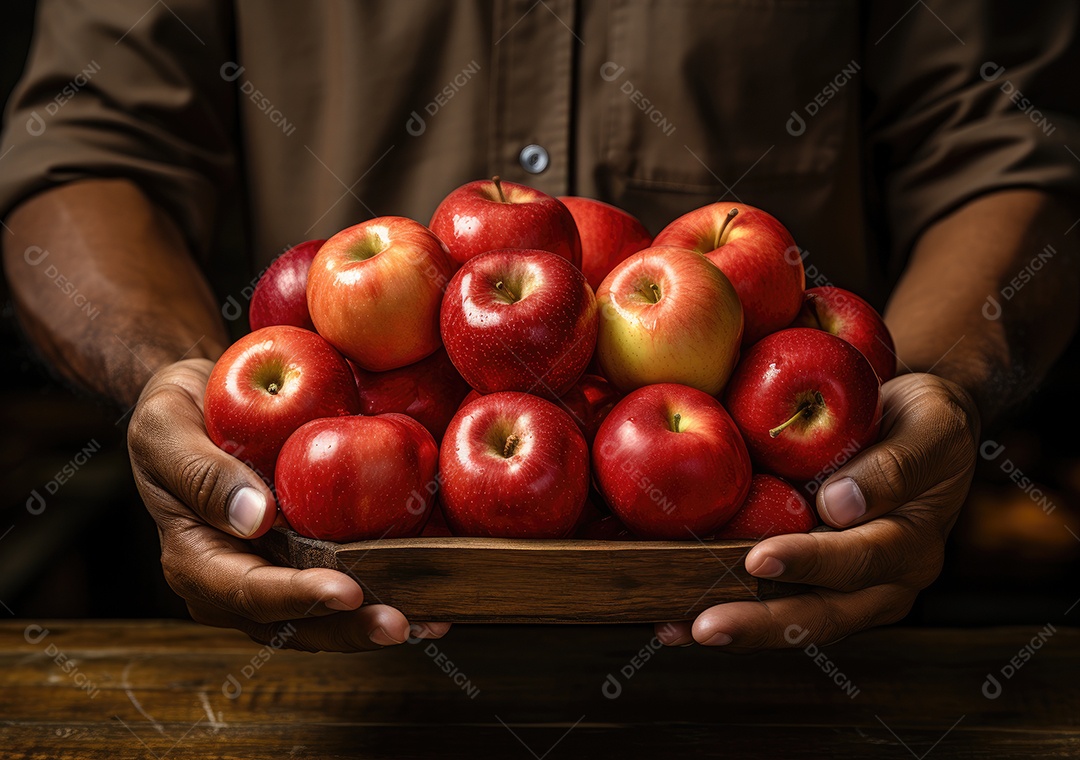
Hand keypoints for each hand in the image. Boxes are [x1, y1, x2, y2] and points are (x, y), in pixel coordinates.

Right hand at [128, 358, 448, 650]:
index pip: (248, 591)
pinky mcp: (304, 560)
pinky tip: (428, 595)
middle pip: (295, 622)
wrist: (197, 404)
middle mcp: (234, 583)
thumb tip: (255, 520)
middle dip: (349, 627)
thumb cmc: (175, 413)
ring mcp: (272, 576)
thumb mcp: (166, 428)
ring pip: (325, 618)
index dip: (298, 597)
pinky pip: (344, 583)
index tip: (346, 591)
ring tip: (428, 622)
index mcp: (195, 560)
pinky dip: (385, 591)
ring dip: (374, 622)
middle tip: (400, 624)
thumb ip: (202, 475)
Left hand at [657, 373, 978, 650]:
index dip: (810, 562)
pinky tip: (671, 620)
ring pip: (790, 622)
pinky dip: (724, 608)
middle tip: (706, 627)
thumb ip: (897, 465)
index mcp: (912, 547)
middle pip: (820, 615)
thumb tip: (840, 506)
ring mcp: (845, 591)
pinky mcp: (812, 584)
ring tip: (676, 630)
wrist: (916, 427)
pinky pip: (769, 604)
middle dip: (759, 623)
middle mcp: (881, 584)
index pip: (860, 560)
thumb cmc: (923, 420)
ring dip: (733, 629)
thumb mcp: (931, 426)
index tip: (760, 559)